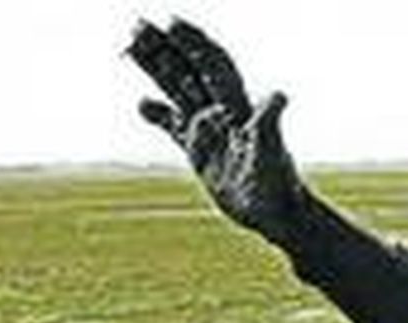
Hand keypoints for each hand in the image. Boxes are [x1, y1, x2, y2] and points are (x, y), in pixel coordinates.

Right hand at [128, 18, 303, 244]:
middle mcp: (222, 113)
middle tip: (136, 24)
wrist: (276, 214)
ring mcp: (209, 131)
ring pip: (178, 90)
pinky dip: (158, 113)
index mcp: (238, 108)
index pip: (213, 67)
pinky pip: (174, 126)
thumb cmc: (278, 185)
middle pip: (189, 71)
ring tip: (129, 46)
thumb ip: (268, 123)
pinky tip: (143, 104)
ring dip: (156, 68)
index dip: (194, 45)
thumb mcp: (271, 153)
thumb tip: (278, 95)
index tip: (170, 23)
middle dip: (165, 48)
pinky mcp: (199, 152)